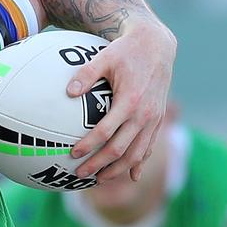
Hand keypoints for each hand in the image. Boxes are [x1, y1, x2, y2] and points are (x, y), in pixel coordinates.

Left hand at [68, 21, 176, 182]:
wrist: (157, 46)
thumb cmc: (126, 50)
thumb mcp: (105, 57)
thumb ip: (86, 74)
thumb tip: (68, 92)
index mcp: (129, 101)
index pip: (106, 131)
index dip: (89, 145)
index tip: (73, 154)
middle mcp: (144, 114)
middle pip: (121, 149)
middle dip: (100, 165)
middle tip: (80, 174)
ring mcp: (153, 119)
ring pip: (136, 154)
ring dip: (118, 170)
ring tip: (99, 180)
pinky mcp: (158, 120)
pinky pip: (149, 146)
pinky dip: (140, 163)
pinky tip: (131, 176)